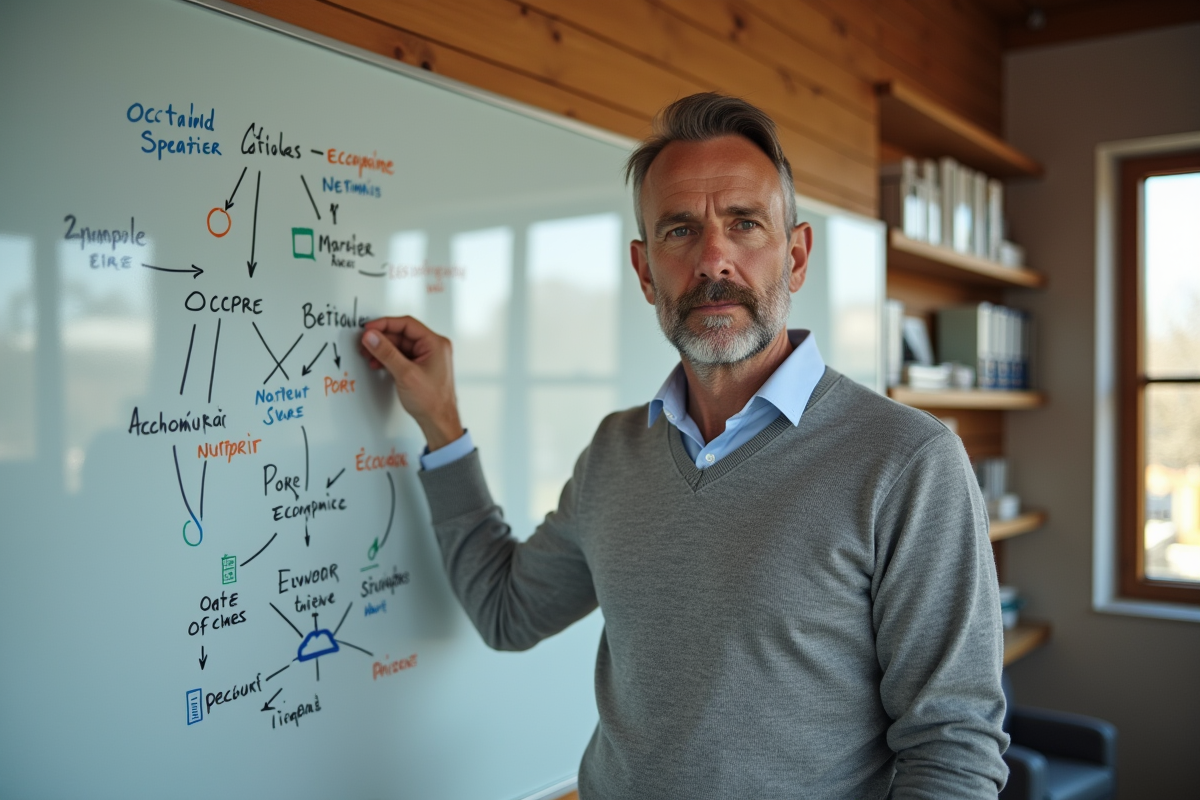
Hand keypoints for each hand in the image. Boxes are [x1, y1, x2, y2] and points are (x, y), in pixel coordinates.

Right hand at [360, 316, 463, 450]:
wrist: (438, 421)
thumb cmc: (432, 401)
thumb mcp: (405, 374)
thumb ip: (386, 353)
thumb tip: (371, 337)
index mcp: (436, 344)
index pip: (407, 324)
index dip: (385, 324)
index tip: (368, 328)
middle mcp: (433, 348)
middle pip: (402, 335)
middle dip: (381, 339)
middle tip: (364, 343)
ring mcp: (427, 357)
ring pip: (400, 346)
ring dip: (382, 350)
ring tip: (368, 355)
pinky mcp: (420, 367)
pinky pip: (401, 356)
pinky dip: (388, 359)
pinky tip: (377, 364)